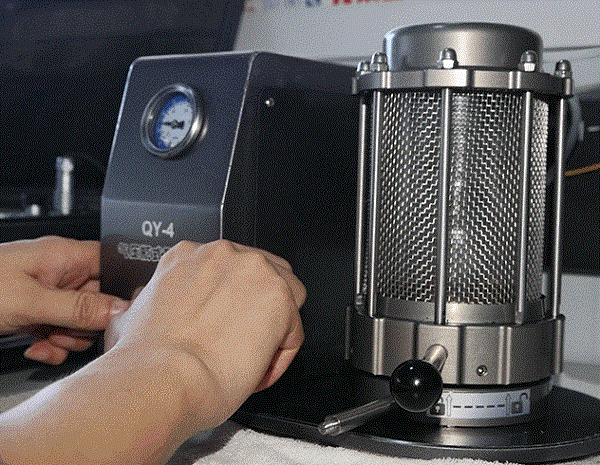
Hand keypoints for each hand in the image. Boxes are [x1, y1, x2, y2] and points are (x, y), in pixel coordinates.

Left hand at [0, 236, 128, 363]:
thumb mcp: (30, 300)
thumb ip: (78, 307)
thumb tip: (119, 309)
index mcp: (64, 255)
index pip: (111, 266)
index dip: (119, 289)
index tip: (118, 313)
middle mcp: (60, 273)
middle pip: (98, 300)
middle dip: (87, 323)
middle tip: (71, 331)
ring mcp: (48, 295)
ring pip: (80, 321)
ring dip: (68, 338)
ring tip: (49, 339)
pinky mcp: (37, 315)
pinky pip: (61, 332)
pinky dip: (52, 345)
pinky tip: (38, 346)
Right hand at [105, 239, 304, 425]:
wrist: (163, 380)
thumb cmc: (146, 361)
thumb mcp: (130, 317)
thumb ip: (147, 303)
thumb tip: (144, 306)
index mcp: (186, 255)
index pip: (228, 270)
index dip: (232, 301)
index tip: (227, 323)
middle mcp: (222, 254)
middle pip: (261, 275)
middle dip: (258, 308)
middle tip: (244, 341)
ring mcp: (254, 270)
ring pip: (285, 297)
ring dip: (273, 330)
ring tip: (250, 360)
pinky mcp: (279, 297)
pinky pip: (294, 330)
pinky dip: (281, 355)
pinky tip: (257, 371)